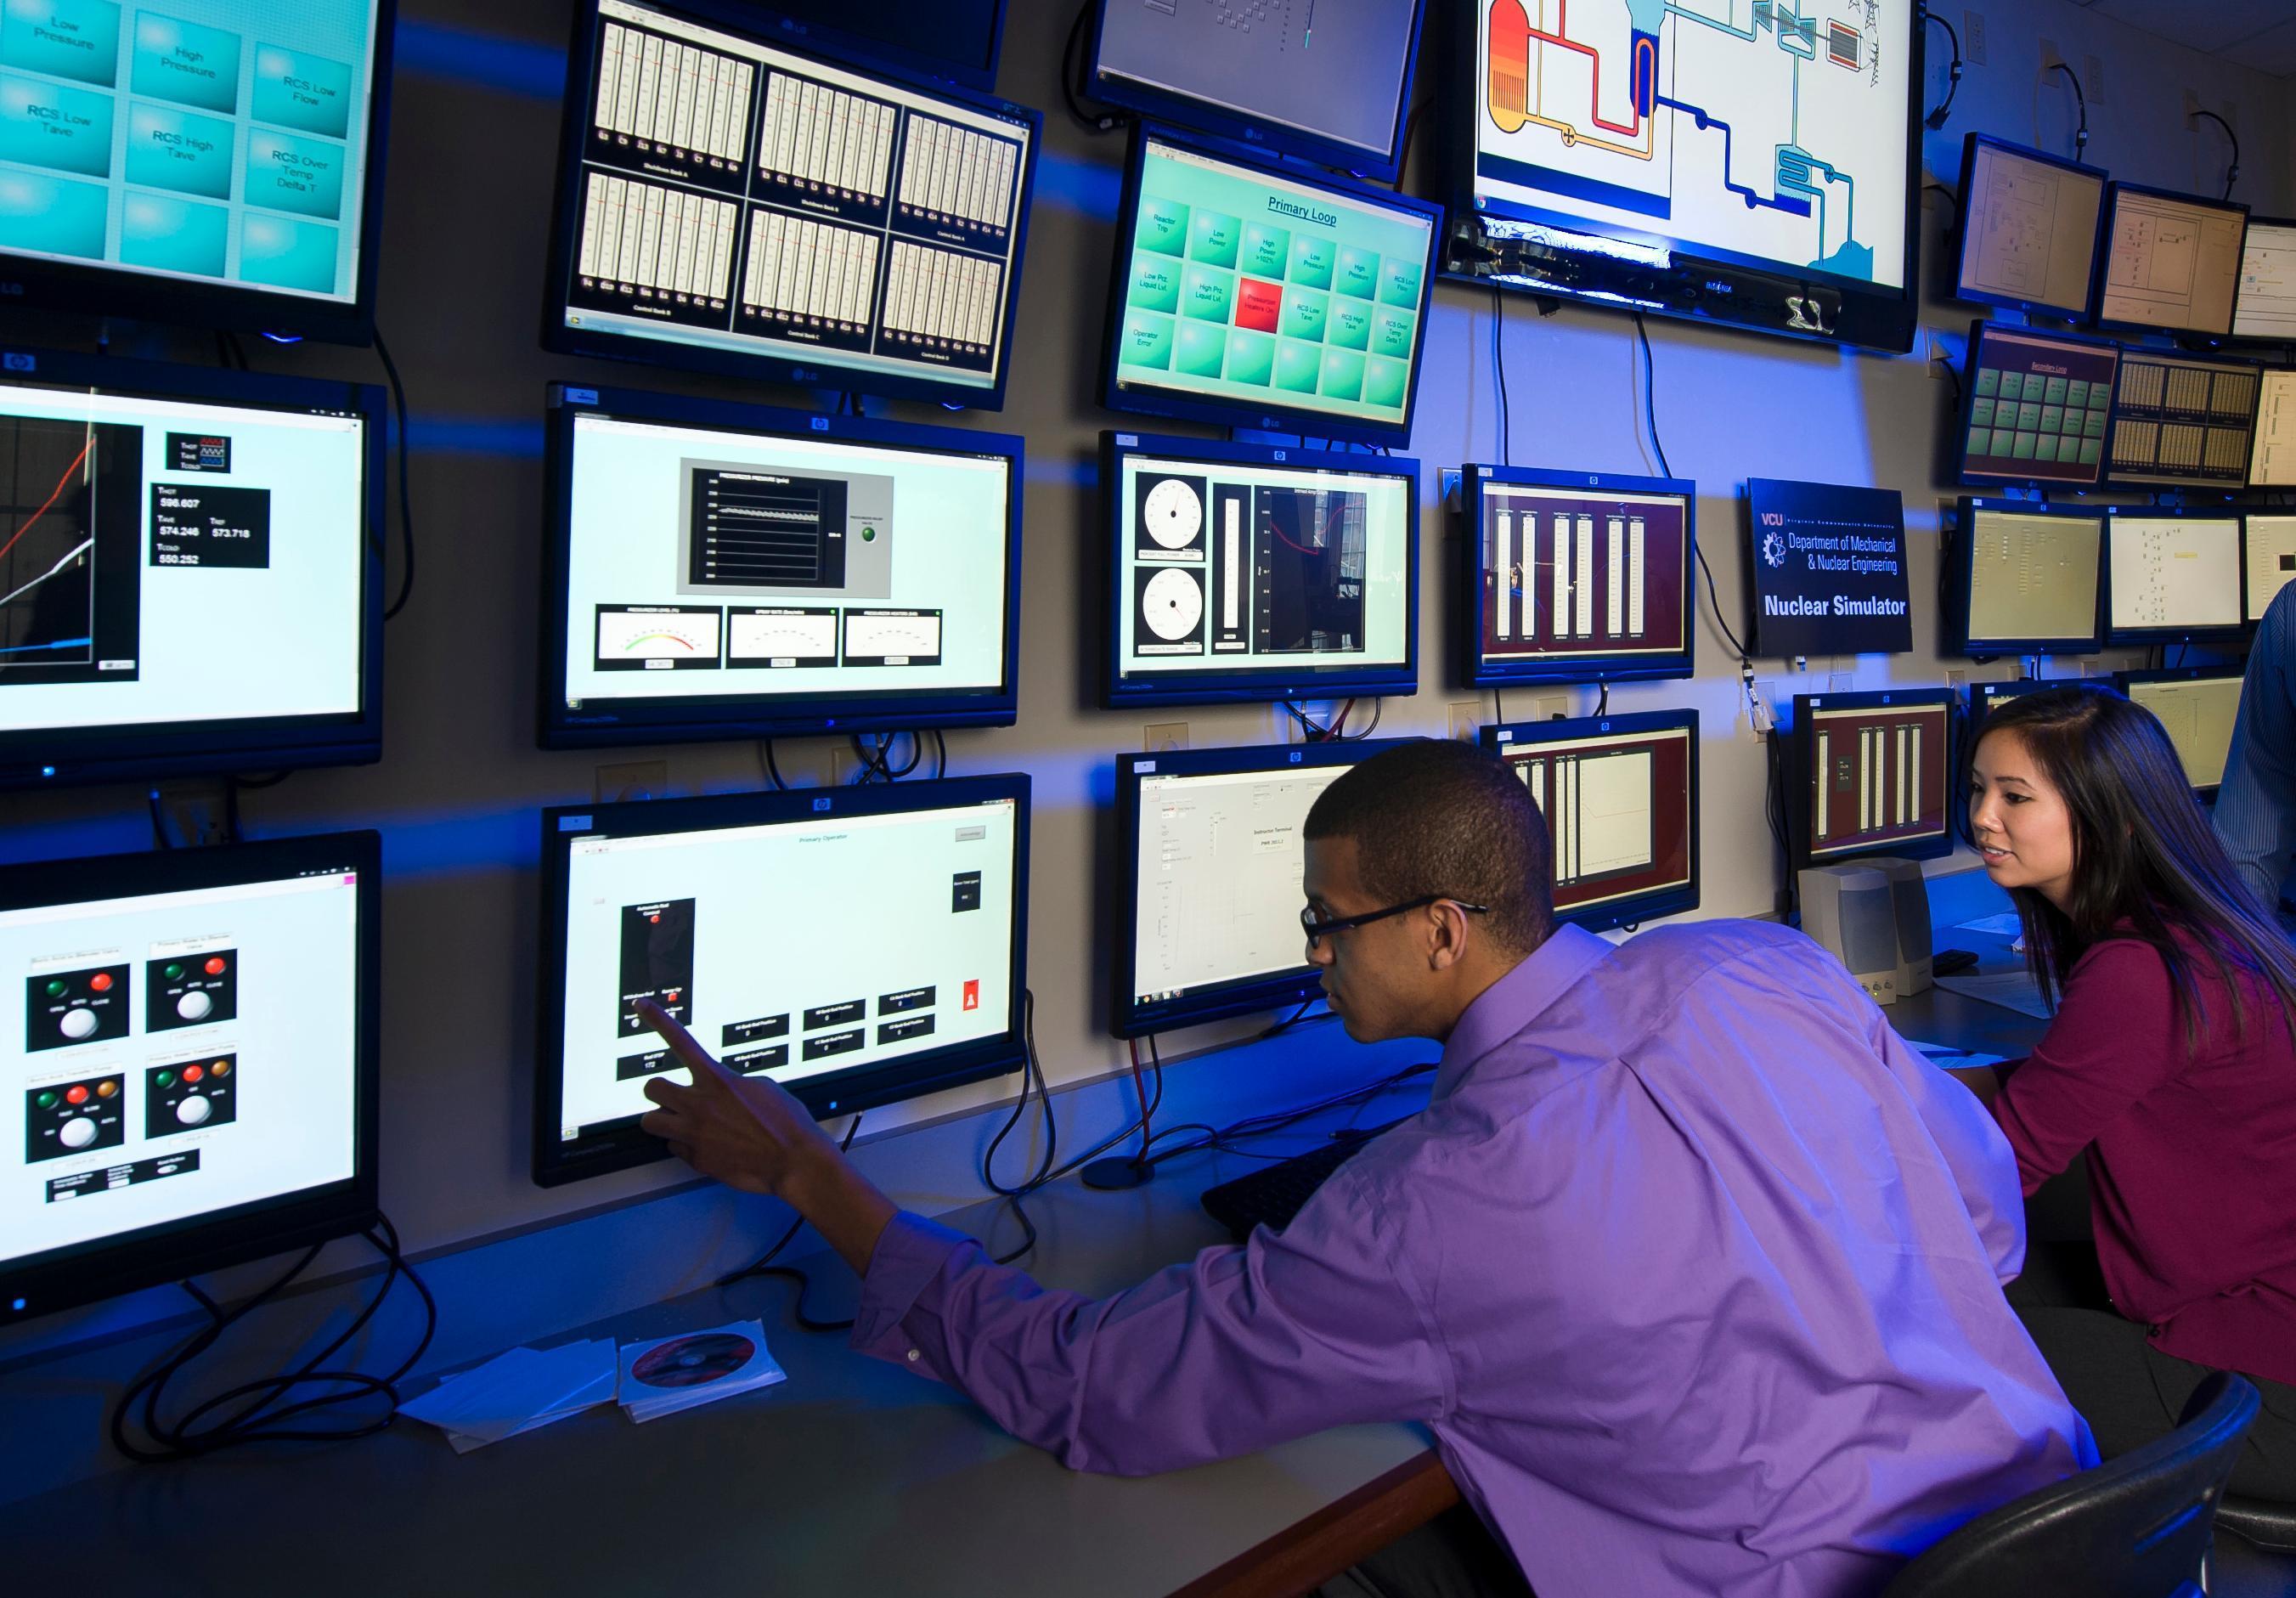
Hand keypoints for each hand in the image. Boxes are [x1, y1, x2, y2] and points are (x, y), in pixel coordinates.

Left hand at [635, 999, 898, 1273]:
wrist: (794, 1160)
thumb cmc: (786, 1123)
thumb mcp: (763, 1087)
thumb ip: (730, 1083)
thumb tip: (717, 1089)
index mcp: (718, 1080)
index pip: (680, 1041)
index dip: (657, 1019)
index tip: (642, 1005)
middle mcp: (700, 1105)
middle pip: (652, 1088)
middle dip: (659, 1090)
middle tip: (671, 1095)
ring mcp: (694, 1133)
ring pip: (650, 1122)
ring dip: (663, 1119)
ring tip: (680, 1121)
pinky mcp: (697, 1159)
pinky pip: (674, 1147)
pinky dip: (684, 1145)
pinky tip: (704, 1144)